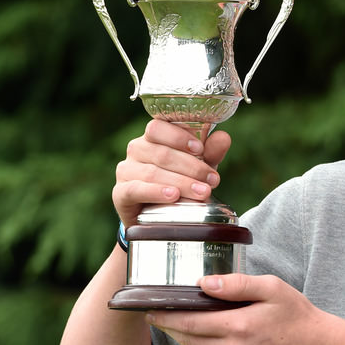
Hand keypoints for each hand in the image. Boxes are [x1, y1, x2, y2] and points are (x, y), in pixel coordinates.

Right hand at [112, 119, 231, 226]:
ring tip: (202, 192)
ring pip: (153, 172)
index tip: (200, 148)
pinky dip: (156, 192)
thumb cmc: (179, 182)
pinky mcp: (120, 193)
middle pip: (161, 153)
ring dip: (181, 182)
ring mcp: (126, 171)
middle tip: (212, 180)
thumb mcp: (199, 166)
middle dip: (191, 167)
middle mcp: (136, 150)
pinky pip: (136, 189)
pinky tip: (173, 195)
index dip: (178, 136)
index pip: (158, 127)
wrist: (158, 217)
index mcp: (153, 137)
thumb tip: (223, 137)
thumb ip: (210, 152)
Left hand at [146, 273, 335, 344]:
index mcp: (238, 327)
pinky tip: (217, 337)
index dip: (165, 317)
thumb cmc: (298, 314)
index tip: (148, 309)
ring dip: (191, 338)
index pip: (189, 323)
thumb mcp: (272, 288)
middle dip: (172, 327)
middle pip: (189, 339)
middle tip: (158, 313)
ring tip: (184, 322)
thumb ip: (236, 284)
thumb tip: (202, 283)